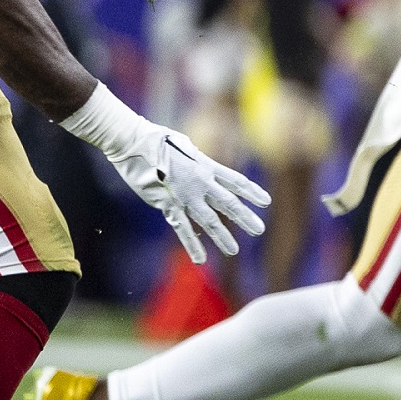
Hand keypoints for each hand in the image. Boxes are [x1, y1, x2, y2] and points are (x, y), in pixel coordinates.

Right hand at [59, 84, 268, 264]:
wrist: (133, 143)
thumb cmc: (156, 140)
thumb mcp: (185, 147)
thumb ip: (195, 159)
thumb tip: (199, 162)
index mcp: (206, 166)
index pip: (236, 181)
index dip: (252, 191)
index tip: (266, 201)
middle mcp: (201, 182)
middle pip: (228, 202)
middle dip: (244, 217)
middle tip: (259, 230)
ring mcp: (185, 195)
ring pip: (208, 220)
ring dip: (221, 236)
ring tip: (233, 251)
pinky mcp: (167, 204)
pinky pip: (182, 228)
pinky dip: (192, 244)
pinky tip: (200, 259)